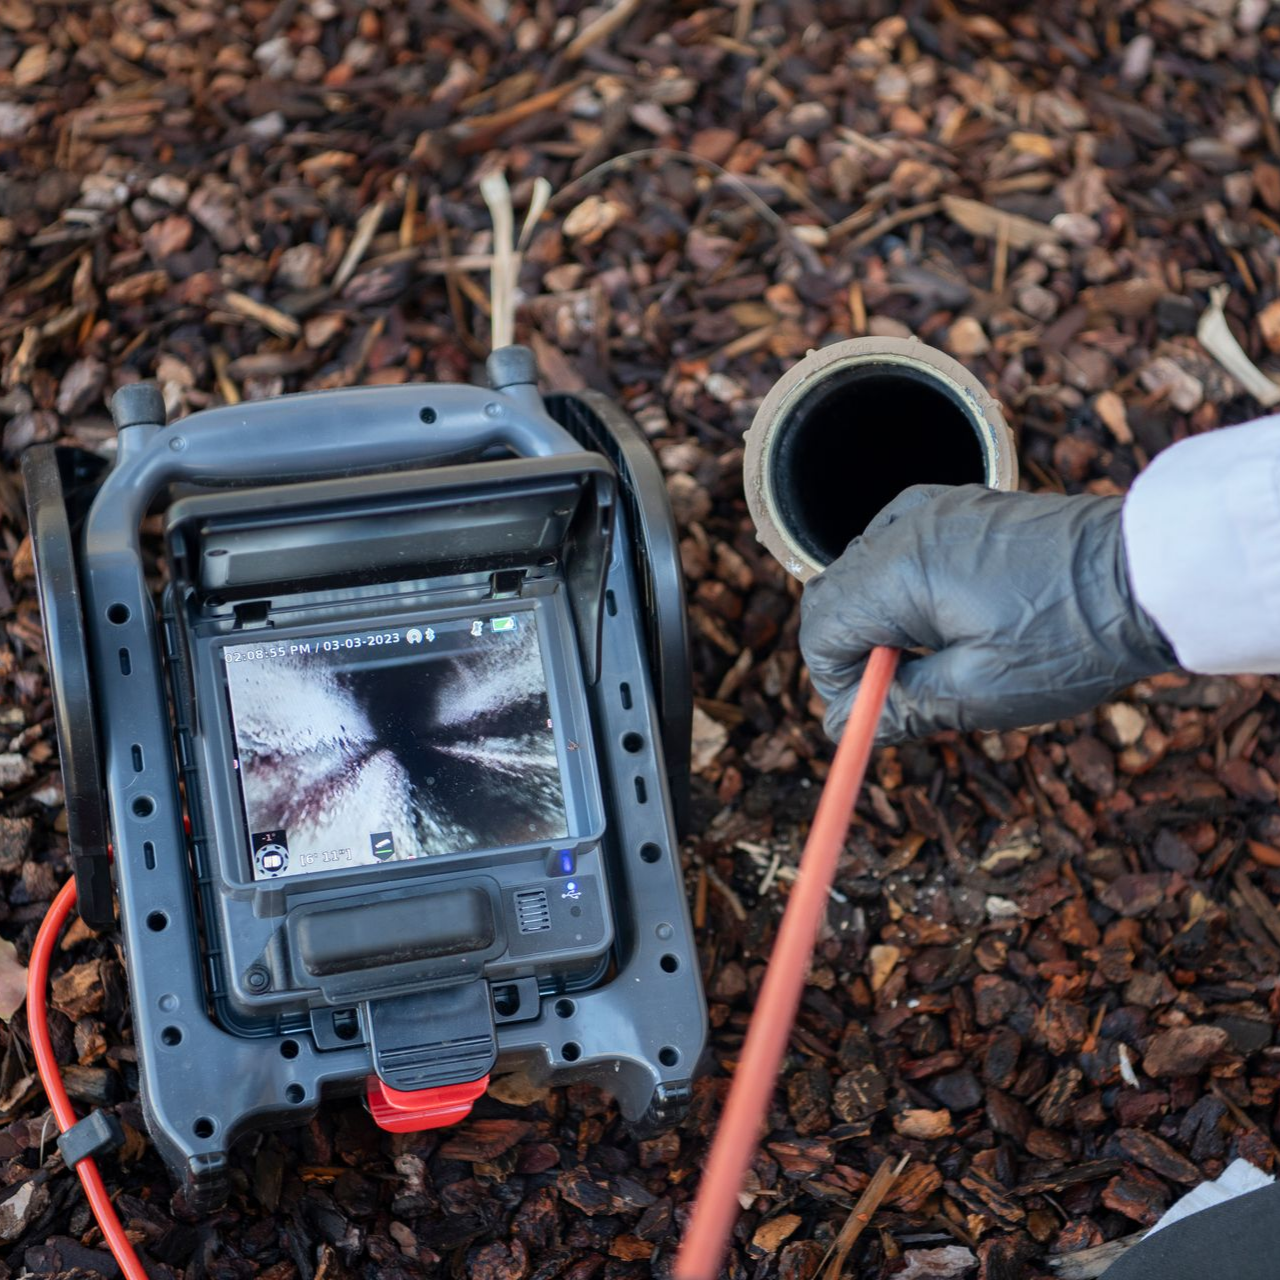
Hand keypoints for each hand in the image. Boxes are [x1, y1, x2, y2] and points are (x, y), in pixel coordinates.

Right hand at [799, 484, 1176, 743]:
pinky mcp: (956, 506)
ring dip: (875, 619)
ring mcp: (929, 509)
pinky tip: (943, 612)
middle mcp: (902, 527)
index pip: (819, 631)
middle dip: (849, 651)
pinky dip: (899, 585)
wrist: (1147, 575)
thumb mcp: (978, 692)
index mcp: (897, 572)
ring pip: (859, 570)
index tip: (875, 713)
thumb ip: (899, 706)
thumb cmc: (1070, 636)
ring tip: (934, 656)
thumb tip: (842, 726)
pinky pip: (895, 546)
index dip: (835, 683)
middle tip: (899, 692)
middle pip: (829, 596)